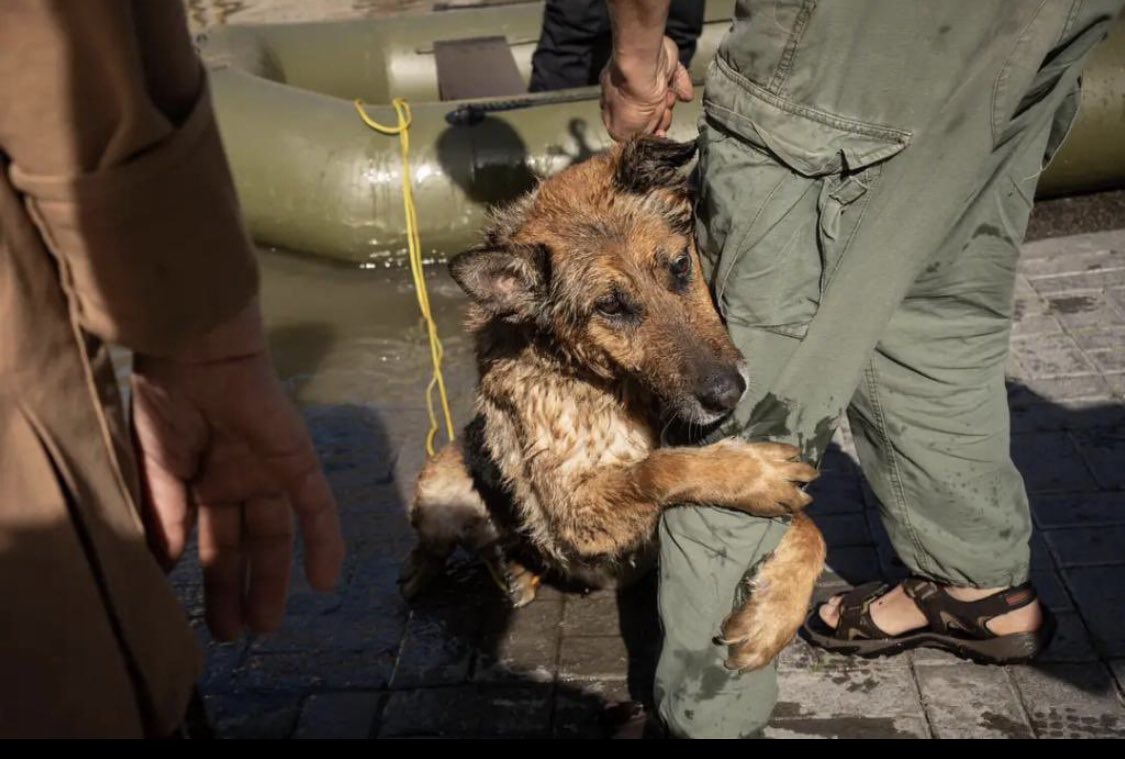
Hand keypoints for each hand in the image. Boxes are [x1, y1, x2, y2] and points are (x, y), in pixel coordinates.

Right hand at [131, 302, 344, 639]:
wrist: (196, 354)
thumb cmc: (170, 401)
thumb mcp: (157, 467)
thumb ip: (165, 514)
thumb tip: (163, 566)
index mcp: (204, 481)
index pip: (211, 540)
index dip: (210, 579)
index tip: (200, 620)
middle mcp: (240, 480)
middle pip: (244, 545)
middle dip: (240, 588)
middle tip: (233, 634)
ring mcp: (271, 472)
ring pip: (277, 535)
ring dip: (276, 578)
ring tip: (266, 624)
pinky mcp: (297, 460)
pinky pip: (317, 506)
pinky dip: (324, 541)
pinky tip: (325, 581)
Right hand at [600, 35, 692, 140]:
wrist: (645, 64)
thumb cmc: (630, 98)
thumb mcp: (622, 130)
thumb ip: (628, 138)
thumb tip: (640, 140)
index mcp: (615, 106)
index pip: (632, 126)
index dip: (646, 132)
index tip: (656, 135)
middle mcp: (629, 91)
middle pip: (651, 114)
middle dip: (659, 117)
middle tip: (660, 112)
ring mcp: (647, 78)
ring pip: (664, 99)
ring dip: (668, 102)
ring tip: (667, 97)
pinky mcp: (665, 66)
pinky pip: (677, 81)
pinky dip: (681, 88)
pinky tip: (683, 93)